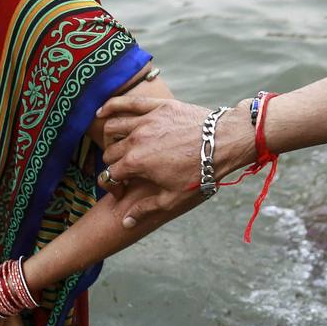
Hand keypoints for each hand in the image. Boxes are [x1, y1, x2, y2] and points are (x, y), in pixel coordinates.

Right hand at [98, 96, 254, 227]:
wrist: (225, 142)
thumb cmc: (200, 172)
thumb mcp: (173, 197)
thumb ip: (145, 209)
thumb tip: (125, 223)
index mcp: (136, 163)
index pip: (109, 174)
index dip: (112, 186)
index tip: (121, 191)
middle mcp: (136, 140)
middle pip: (109, 152)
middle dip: (112, 164)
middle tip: (123, 170)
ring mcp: (146, 121)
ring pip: (113, 127)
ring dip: (109, 139)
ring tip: (114, 146)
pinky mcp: (158, 107)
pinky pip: (128, 103)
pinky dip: (111, 106)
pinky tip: (101, 112)